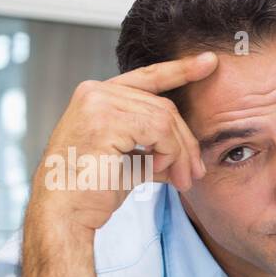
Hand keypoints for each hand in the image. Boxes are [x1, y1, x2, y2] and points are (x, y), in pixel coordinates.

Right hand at [30, 51, 218, 233]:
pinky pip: (159, 131)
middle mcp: (95, 92)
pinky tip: (161, 171)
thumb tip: (188, 157)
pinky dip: (169, 153)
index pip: (148, 78)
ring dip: (180, 153)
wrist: (66, 213)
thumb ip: (156, 150)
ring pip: (165, 118)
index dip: (180, 70)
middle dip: (186, 142)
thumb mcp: (131, 163)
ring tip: (181, 179)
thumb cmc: (91, 191)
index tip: (209, 63)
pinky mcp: (104, 120)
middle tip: (195, 172)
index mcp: (97, 96)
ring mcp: (97, 103)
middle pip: (164, 106)